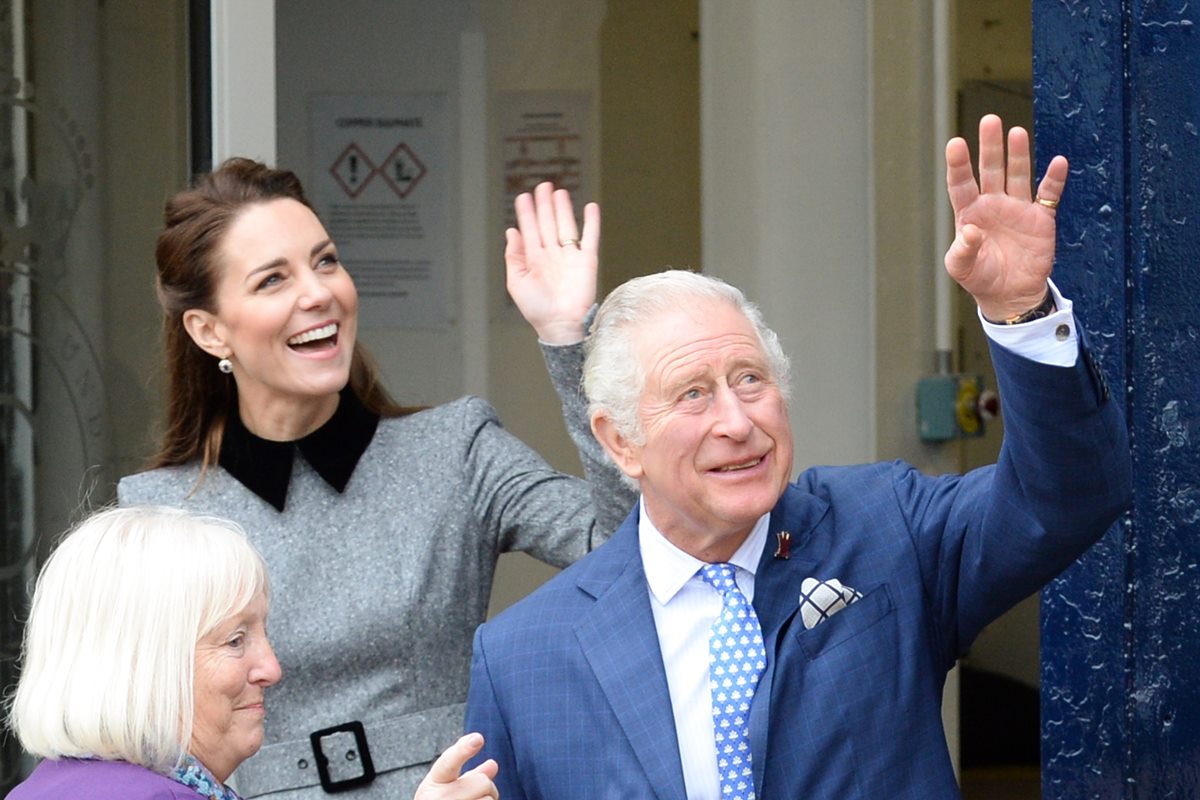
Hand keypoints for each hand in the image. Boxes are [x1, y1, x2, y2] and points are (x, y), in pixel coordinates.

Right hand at [412, 733, 498, 799]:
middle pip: (483, 782)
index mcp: (433, 783)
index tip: (478, 738)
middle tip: (475, 796)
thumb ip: (469, 776)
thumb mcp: (447, 788)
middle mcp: (438, 799)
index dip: (463, 749)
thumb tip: (493, 764)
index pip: (449, 762)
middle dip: (486, 788)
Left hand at [506, 181, 599, 343]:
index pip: (530, 230)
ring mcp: (570, 257)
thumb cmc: (537, 309)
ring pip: (566, 226)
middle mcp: (552, 255)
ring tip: (559, 192)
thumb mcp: (516, 283)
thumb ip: (514, 257)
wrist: (561, 324)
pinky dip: (591, 222)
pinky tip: (590, 207)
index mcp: (534, 260)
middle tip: (542, 185)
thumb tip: (511, 232)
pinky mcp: (587, 261)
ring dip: (563, 209)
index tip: (523, 197)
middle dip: (544, 205)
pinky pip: (590, 237)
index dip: (526, 213)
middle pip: (547, 223)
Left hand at [944, 114, 1067, 321]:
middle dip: (990, 146)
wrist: (1010, 296)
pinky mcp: (1040, 219)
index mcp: (969, 214)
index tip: (955, 144)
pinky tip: (1057, 162)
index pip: (961, 184)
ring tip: (1016, 132)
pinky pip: (1048, 194)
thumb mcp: (962, 269)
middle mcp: (993, 205)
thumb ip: (963, 250)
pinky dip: (1054, 179)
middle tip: (990, 120)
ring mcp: (1017, 209)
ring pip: (1018, 175)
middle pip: (991, 170)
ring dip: (1018, 155)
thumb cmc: (981, 279)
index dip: (959, 164)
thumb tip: (969, 231)